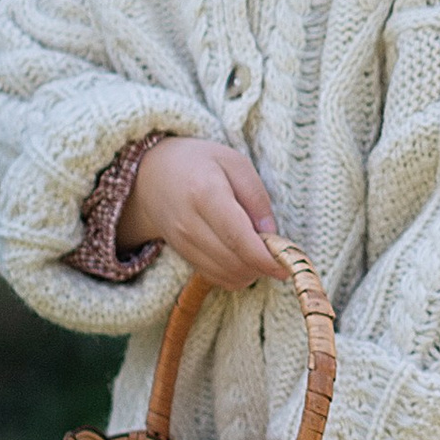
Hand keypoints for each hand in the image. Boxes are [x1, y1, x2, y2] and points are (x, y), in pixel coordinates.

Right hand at [122, 137, 283, 286]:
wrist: (151, 174)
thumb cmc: (199, 163)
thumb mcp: (234, 163)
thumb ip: (256, 197)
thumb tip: (271, 234)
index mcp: (205, 194)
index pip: (238, 238)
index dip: (265, 258)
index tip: (287, 265)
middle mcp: (189, 224)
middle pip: (234, 262)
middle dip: (263, 266)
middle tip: (281, 254)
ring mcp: (182, 243)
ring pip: (226, 274)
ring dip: (251, 271)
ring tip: (262, 251)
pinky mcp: (182, 255)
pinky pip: (215, 277)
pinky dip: (236, 274)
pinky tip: (244, 257)